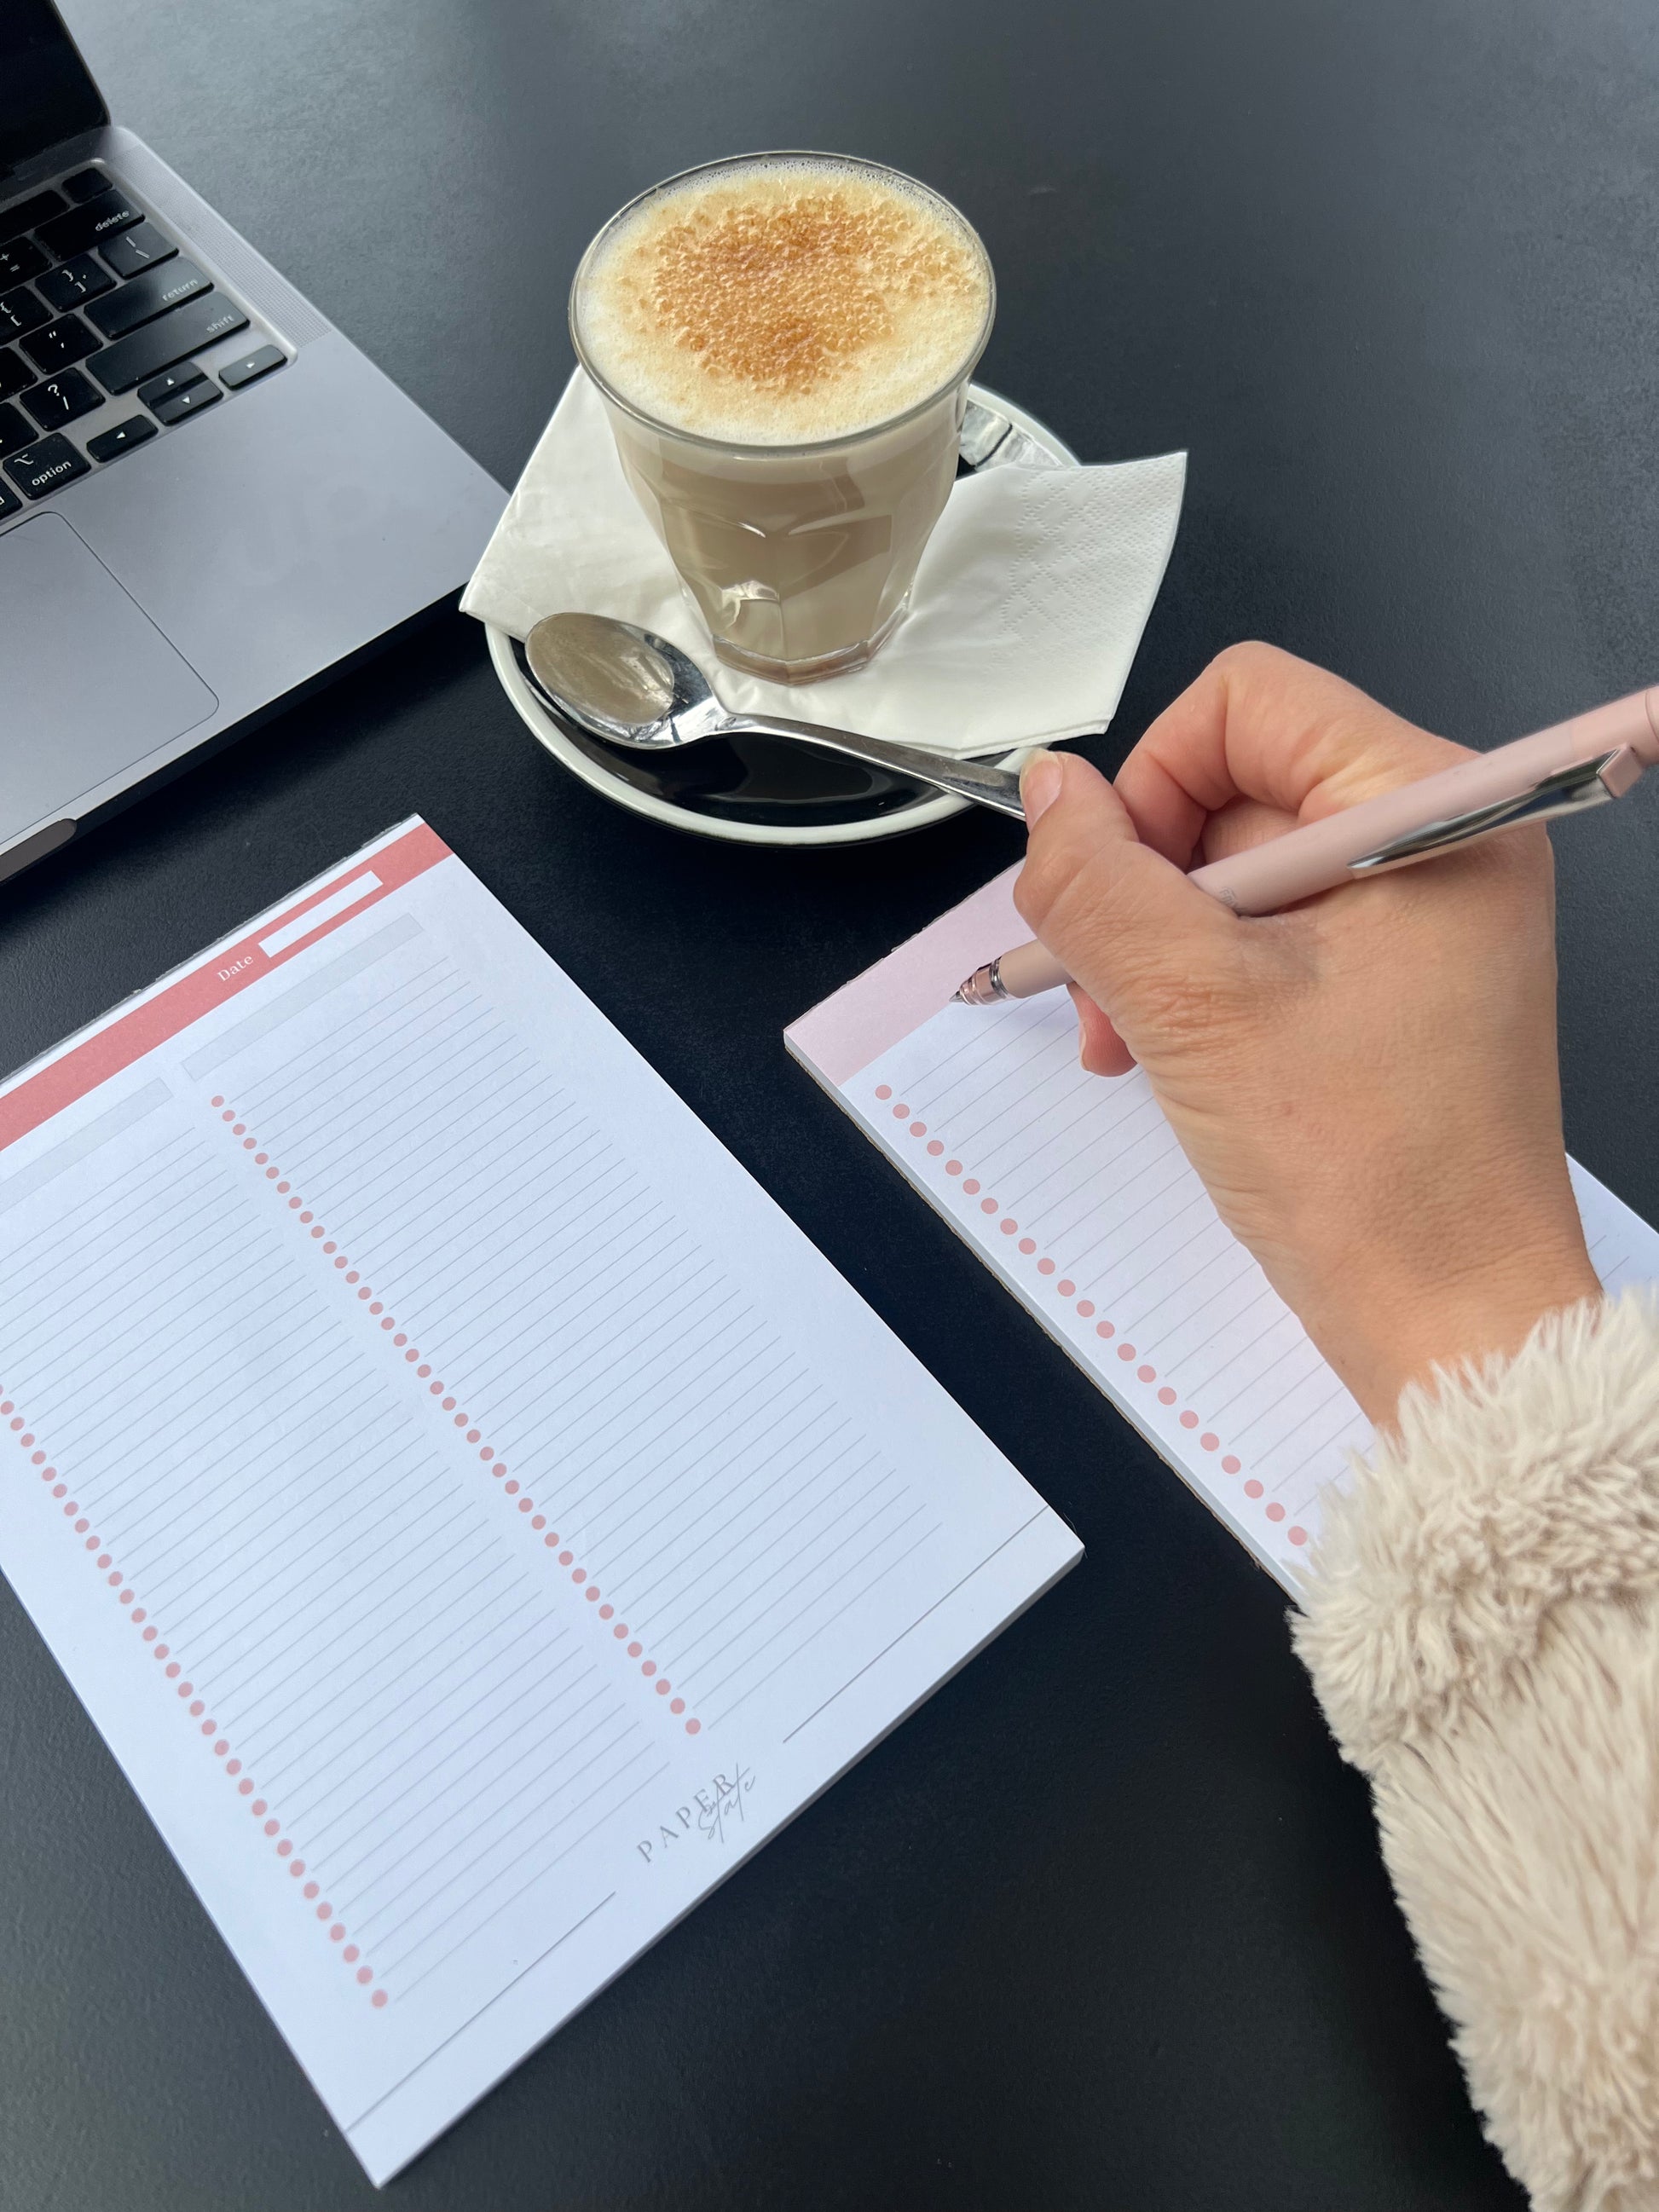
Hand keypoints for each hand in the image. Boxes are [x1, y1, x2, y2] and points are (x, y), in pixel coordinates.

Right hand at [1013, 643, 1600, 1422]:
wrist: (1446, 1319)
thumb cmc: (1372, 1177)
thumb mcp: (1196, 1006)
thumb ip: (1102, 882)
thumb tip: (1050, 792)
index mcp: (1435, 810)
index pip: (1251, 701)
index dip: (1156, 781)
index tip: (1117, 889)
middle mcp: (1439, 842)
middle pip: (1236, 784)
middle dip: (1147, 885)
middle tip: (1108, 991)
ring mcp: (1418, 914)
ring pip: (1236, 869)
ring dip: (1156, 945)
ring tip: (1128, 1039)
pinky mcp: (1393, 977)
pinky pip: (1265, 934)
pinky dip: (1197, 982)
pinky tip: (1165, 1052)